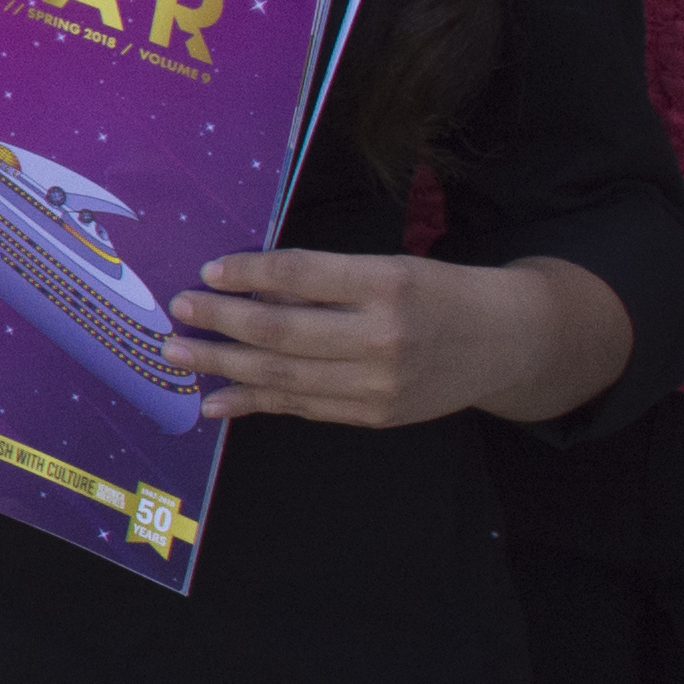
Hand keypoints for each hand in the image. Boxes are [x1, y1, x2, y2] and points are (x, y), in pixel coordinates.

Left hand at [163, 249, 606, 428]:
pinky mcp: (375, 415)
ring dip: (223, 366)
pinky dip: (254, 403)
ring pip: (284, 376)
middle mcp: (383, 336)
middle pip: (282, 331)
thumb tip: (246, 288)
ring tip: (178, 354)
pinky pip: (302, 408)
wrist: (506, 342)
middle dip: (221, 322)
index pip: (300, 275)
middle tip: (177, 312)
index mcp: (388, 283)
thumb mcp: (388, 268)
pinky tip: (216, 400)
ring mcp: (379, 383)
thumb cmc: (436, 293)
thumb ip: (323, 280)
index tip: (208, 271)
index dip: (248, 273)